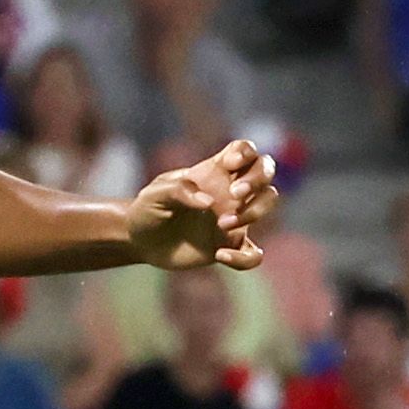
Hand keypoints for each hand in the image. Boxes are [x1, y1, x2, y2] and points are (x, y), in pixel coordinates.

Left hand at [129, 140, 275, 273]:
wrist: (140, 240)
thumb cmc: (148, 209)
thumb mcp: (154, 195)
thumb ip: (178, 190)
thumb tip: (208, 202)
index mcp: (215, 171)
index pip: (245, 150)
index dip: (245, 152)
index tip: (230, 164)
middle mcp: (230, 191)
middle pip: (265, 170)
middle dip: (258, 179)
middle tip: (235, 194)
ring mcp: (234, 217)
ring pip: (269, 202)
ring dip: (255, 211)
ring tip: (223, 224)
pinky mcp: (229, 245)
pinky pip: (253, 254)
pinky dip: (244, 258)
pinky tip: (220, 255)